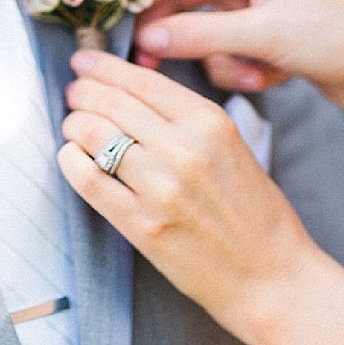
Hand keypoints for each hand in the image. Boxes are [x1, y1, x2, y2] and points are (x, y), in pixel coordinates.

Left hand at [59, 50, 323, 344]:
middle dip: (82, 92)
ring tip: (74, 125)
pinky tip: (73, 156)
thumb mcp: (232, 148)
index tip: (83, 64)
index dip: (103, 67)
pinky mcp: (142, 224)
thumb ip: (184, 119)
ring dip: (73, 124)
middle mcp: (185, 150)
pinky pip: (86, 178)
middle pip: (109, 101)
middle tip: (74, 94)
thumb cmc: (255, 214)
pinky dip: (70, 159)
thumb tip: (126, 90)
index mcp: (211, 124)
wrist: (273, 280)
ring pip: (92, 133)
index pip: (141, 80)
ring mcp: (161, 187)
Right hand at [133, 0, 343, 124]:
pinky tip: (269, 76)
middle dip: (177, 34)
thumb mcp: (263, 35)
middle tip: (147, 62)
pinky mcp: (257, 30)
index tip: (117, 25)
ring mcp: (251, 0)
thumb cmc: (336, 39)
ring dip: (219, 58)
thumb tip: (144, 41)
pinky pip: (221, 47)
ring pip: (199, 29)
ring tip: (252, 74)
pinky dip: (238, 66)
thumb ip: (199, 34)